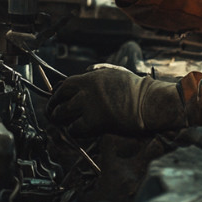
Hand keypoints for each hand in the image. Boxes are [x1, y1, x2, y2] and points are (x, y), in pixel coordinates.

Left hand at [47, 65, 185, 136]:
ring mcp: (89, 105)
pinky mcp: (94, 121)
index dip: (58, 93)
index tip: (56, 98)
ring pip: (63, 113)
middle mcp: (87, 90)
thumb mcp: (116, 72)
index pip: (65, 84)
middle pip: (60, 98)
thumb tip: (86, 70)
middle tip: (53, 114)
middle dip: (54, 107)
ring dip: (61, 120)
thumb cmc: (137, 89)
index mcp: (92, 77)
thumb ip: (99, 70)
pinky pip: (75, 128)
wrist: (148, 103)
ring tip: (63, 124)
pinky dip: (74, 131)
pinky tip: (78, 131)